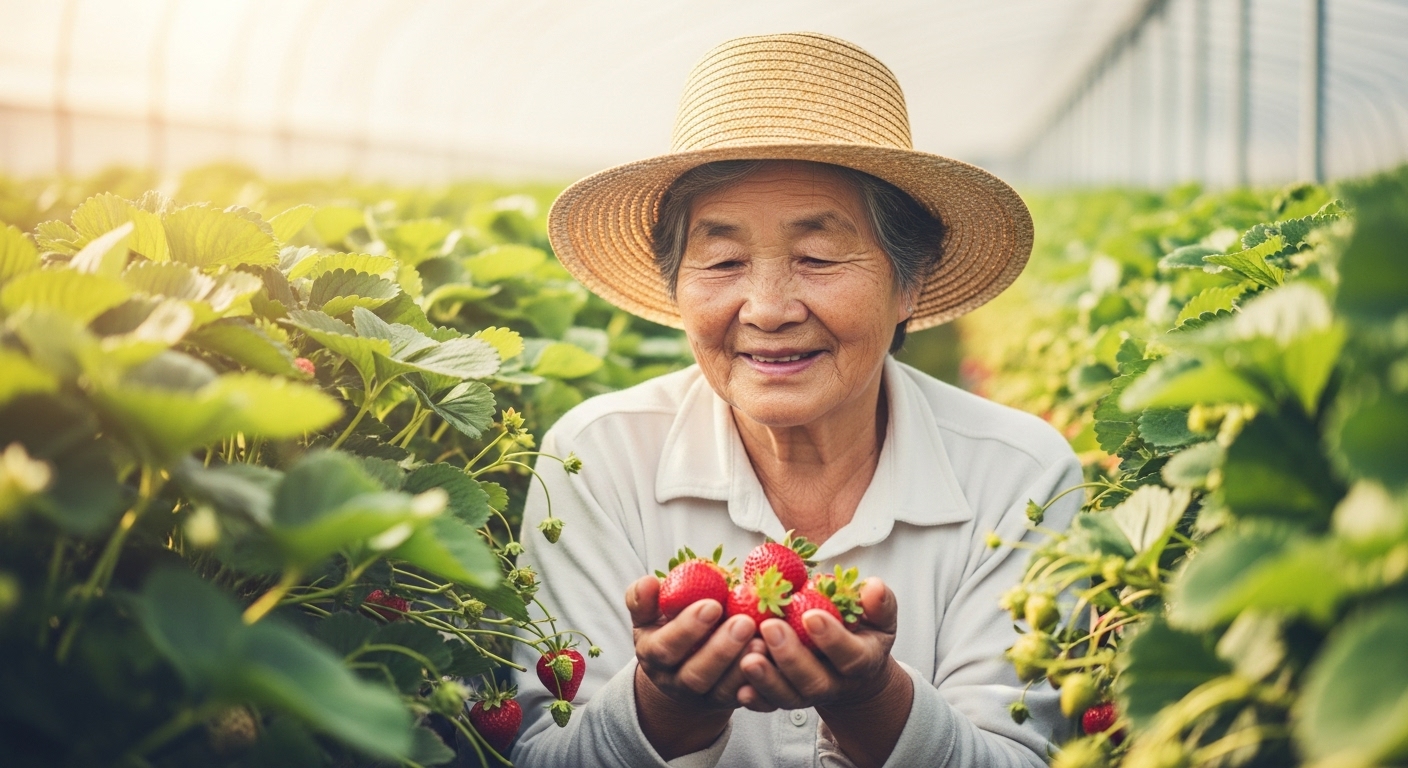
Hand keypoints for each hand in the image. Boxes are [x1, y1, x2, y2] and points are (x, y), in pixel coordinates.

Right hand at [626, 575, 766, 757]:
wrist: (680, 665)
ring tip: (762, 641)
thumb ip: (644, 599)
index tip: (712, 605)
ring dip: (742, 666)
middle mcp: (675, 681)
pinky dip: (761, 682)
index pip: (666, 647)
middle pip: (695, 674)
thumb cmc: (667, 626)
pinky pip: (745, 698)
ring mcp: (703, 696)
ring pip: (722, 690)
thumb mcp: (649, 614)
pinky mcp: (729, 702)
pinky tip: (773, 659)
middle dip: (720, 650)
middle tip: (744, 622)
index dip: (688, 629)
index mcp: (653, 656)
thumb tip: (648, 583)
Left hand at [736, 578, 905, 712]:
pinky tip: (739, 686)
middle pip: (815, 681)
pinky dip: (755, 698)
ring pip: (789, 696)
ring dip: (767, 679)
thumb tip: (874, 587)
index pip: (851, 655)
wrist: (851, 670)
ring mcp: (809, 696)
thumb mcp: (879, 616)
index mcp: (863, 662)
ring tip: (747, 655)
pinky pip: (770, 705)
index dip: (832, 638)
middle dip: (791, 656)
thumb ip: (879, 603)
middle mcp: (836, 684)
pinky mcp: (786, 700)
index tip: (810, 614)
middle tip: (770, 627)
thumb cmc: (862, 631)